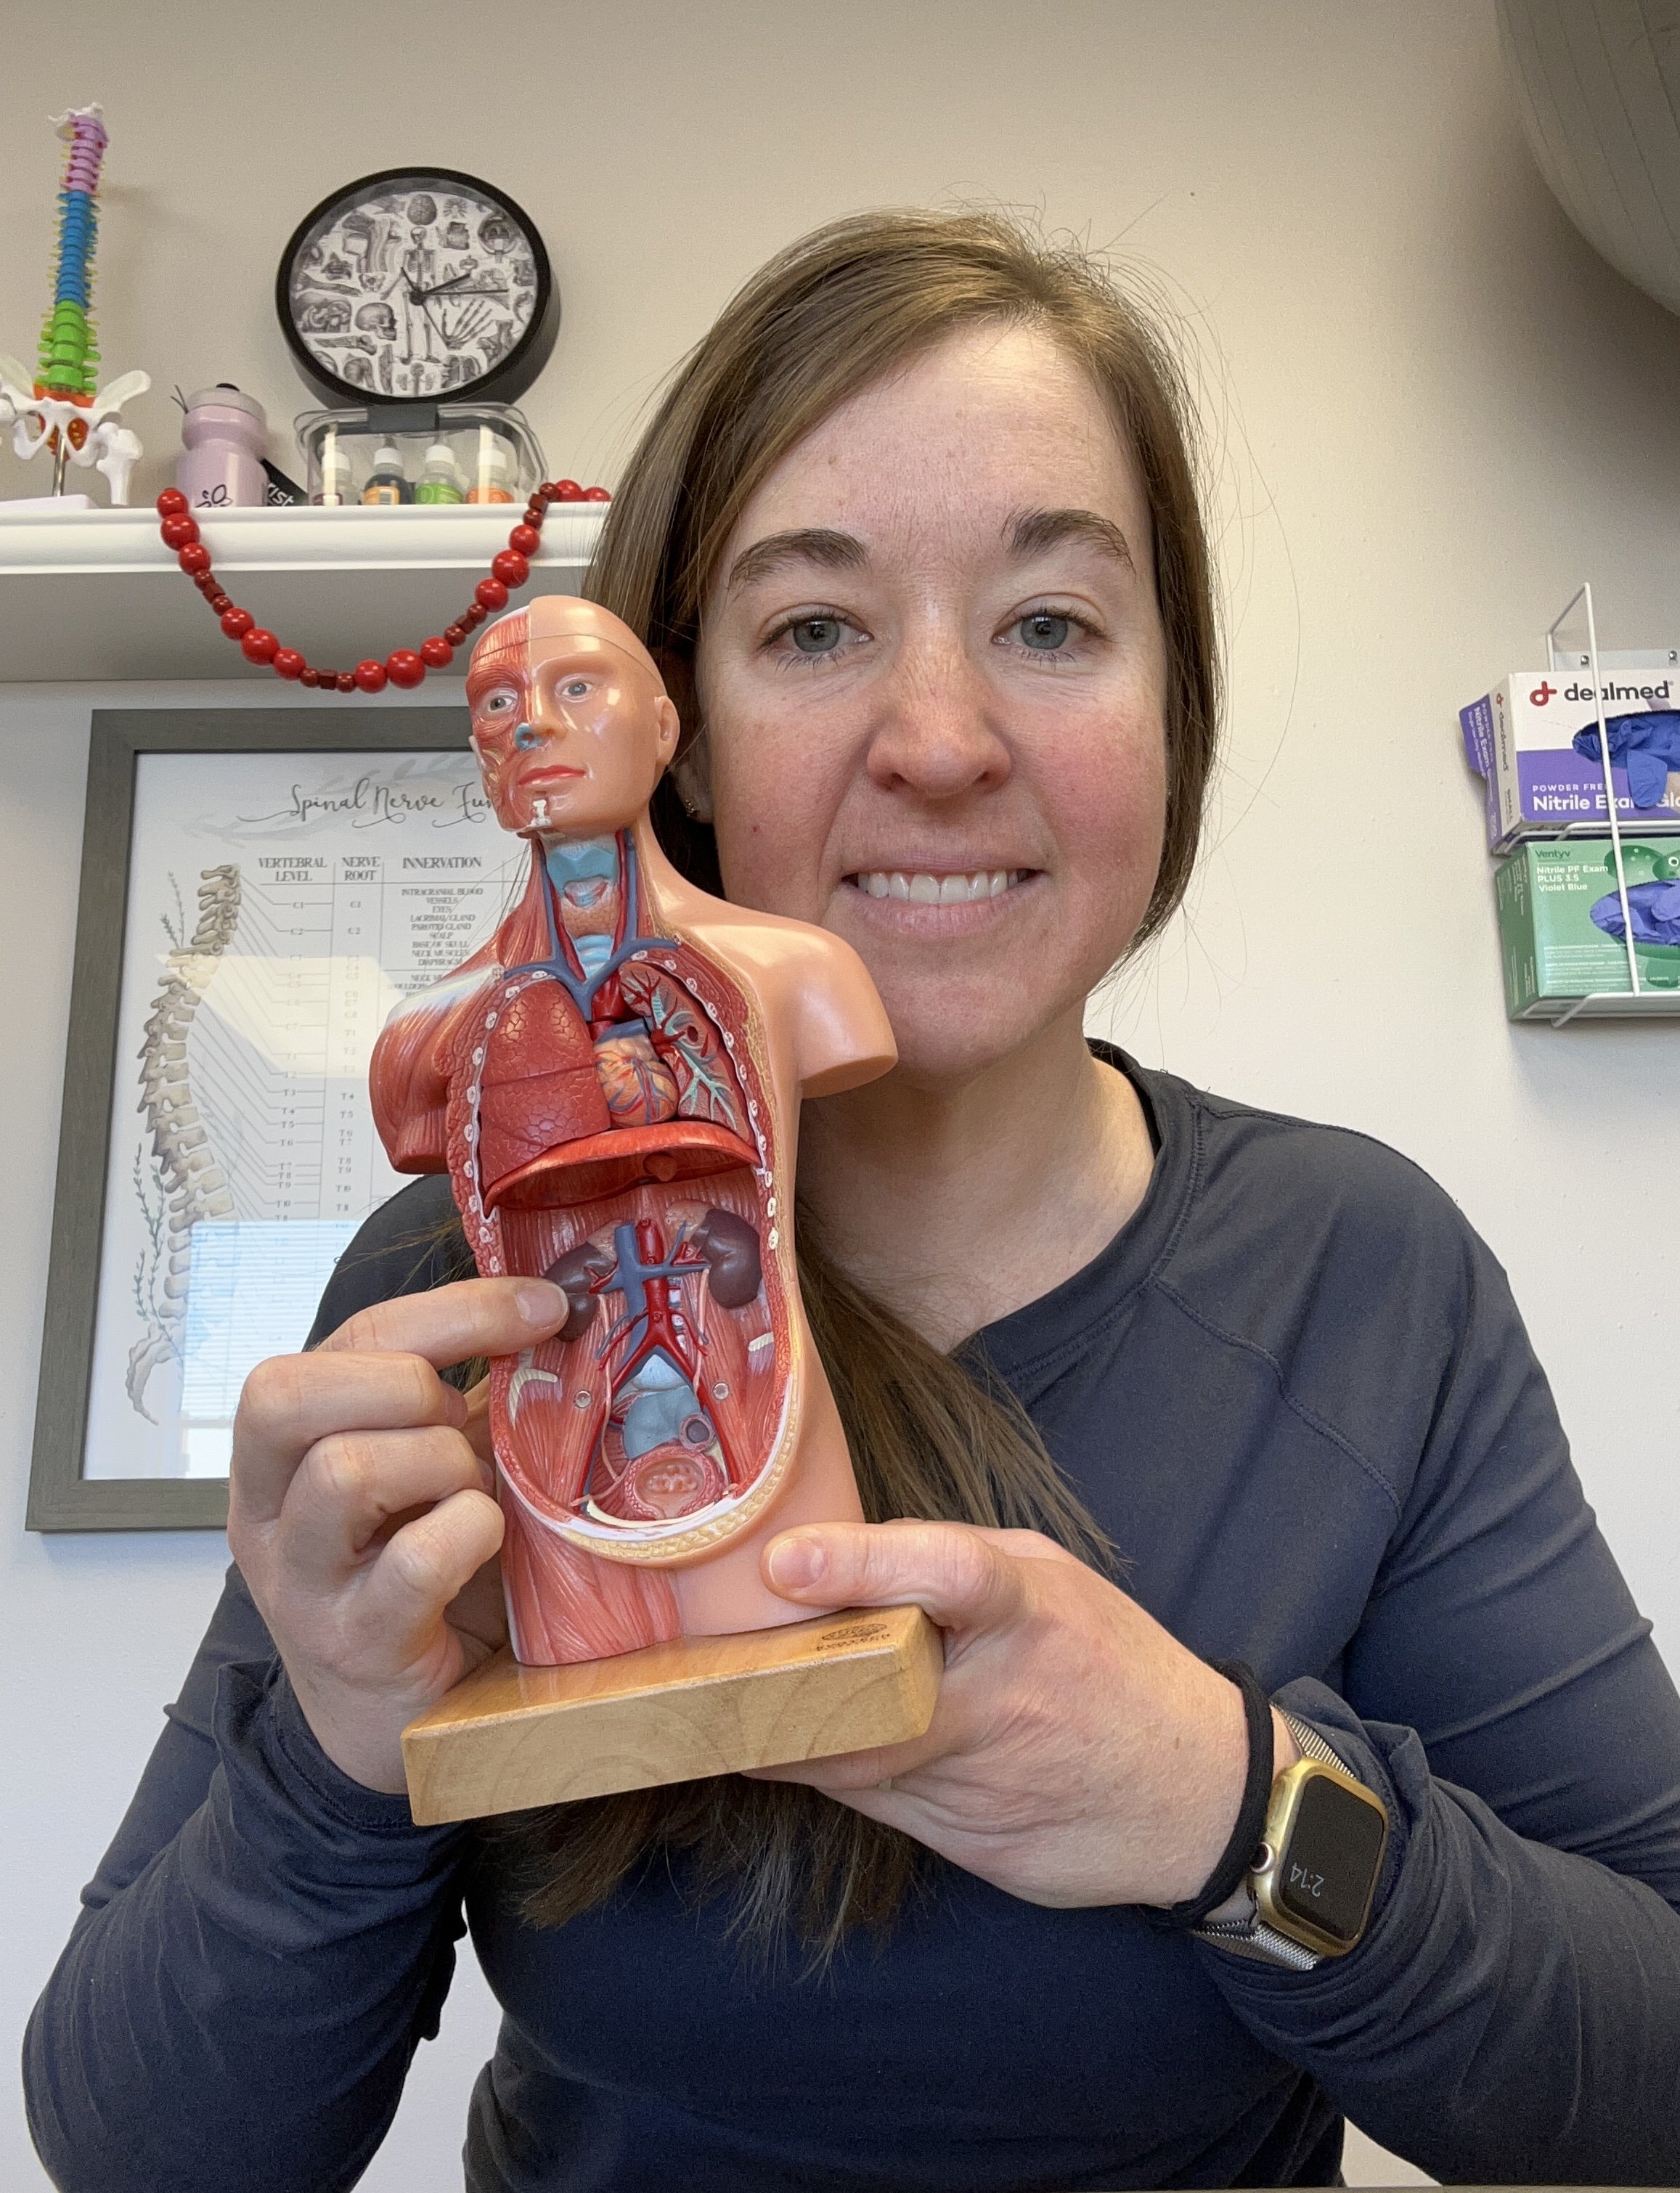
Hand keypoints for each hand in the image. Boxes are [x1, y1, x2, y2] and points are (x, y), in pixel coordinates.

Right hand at [228, 1278, 565, 1793]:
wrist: (402, 1717)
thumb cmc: (424, 1574)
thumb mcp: (436, 1470)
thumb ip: (469, 1401)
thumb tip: (558, 1318)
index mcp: (284, 1446)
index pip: (350, 1338)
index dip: (456, 1309)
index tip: (547, 1305)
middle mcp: (266, 1507)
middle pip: (286, 1391)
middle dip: (406, 1386)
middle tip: (460, 1429)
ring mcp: (300, 1580)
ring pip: (342, 1469)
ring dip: (440, 1464)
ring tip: (473, 1495)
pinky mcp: (354, 1643)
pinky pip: (412, 1560)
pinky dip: (468, 1534)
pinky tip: (484, 1544)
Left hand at [754, 1520, 1296, 1908]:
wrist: (1199, 1798)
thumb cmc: (1113, 1665)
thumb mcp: (1054, 1581)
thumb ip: (954, 1561)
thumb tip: (839, 1557)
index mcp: (1033, 1611)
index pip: (950, 1573)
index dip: (862, 1565)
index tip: (783, 1563)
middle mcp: (1006, 1697)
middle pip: (871, 1695)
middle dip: (784, 1685)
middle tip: (706, 1661)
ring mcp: (987, 1779)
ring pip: (854, 1759)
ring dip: (784, 1734)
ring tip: (715, 1702)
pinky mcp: (970, 1841)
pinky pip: (873, 1802)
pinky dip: (825, 1772)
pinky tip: (780, 1746)